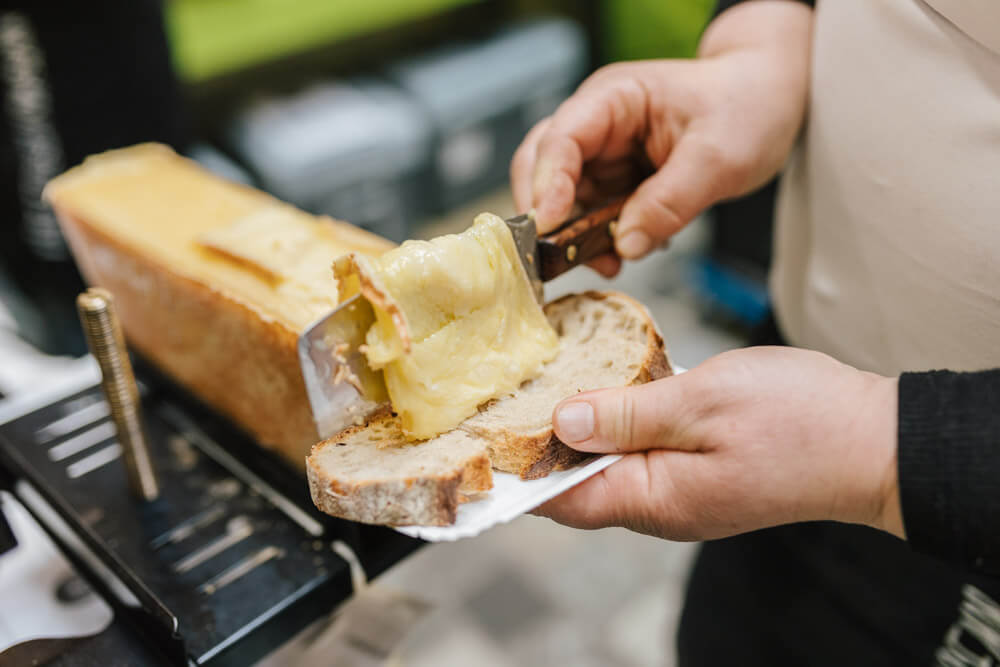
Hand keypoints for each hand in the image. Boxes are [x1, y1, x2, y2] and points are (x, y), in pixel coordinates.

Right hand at [510, 1, 812, 274]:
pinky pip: (590, 215)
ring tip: (610, 261)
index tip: (548, 228)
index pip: (560, 139)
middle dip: (547, 215)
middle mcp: (597, 125)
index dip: (547, 184)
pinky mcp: (615, 182)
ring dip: (574, 235)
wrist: (769, 101)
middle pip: (541, 168)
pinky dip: (598, 239)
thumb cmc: (746, 106)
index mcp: (613, 98)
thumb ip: (670, 202)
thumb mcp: (719, 157)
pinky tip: (628, 250)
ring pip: (562, 199)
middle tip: (561, 257)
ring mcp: (603, 155)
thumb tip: (625, 245)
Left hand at [534, 347, 903, 540]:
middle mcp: (661, 505)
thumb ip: (628, 415)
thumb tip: (562, 424)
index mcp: (655, 499)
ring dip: (577, 428)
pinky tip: (604, 388)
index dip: (517, 471)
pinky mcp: (699, 469)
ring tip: (540, 385)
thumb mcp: (704, 403)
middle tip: (503, 395)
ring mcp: (681, 490)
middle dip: (540, 444)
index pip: (562, 498)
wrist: (876, 438)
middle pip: (578, 481)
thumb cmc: (801, 422)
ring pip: (608, 464)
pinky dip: (616, 422)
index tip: (478, 438)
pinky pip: (640, 451)